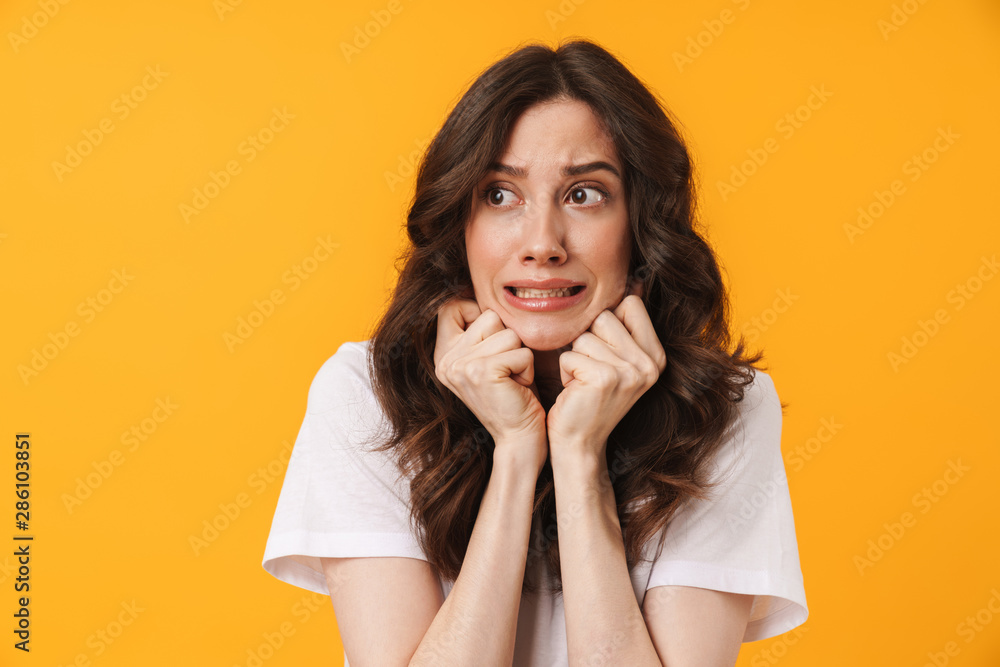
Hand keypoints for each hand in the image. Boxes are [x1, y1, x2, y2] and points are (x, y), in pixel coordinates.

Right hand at [434, 298, 547, 472]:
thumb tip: (484, 295)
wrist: (518, 438)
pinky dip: (528, 368)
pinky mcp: (482, 372)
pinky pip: (520, 351)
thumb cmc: (512, 394)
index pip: (452, 306)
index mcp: (442, 354)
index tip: (491, 345)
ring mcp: (461, 366)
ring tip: (512, 380)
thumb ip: (478, 331)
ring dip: (520, 356)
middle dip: (508, 341)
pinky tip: (518, 387)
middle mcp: (445, 360)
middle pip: (489, 316)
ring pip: (508, 333)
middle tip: (505, 372)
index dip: (478, 315)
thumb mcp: (488, 359)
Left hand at [546, 292, 666, 460]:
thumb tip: (636, 279)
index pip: (630, 304)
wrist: (580, 444)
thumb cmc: (589, 397)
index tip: (605, 353)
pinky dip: (565, 371)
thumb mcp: (616, 359)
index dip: (607, 323)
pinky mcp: (605, 378)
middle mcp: (650, 363)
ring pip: (585, 335)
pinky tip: (575, 391)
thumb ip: (625, 325)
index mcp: (657, 355)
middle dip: (588, 341)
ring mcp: (630, 372)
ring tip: (583, 382)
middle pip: (605, 316)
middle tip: (591, 371)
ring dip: (575, 357)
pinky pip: (570, 354)